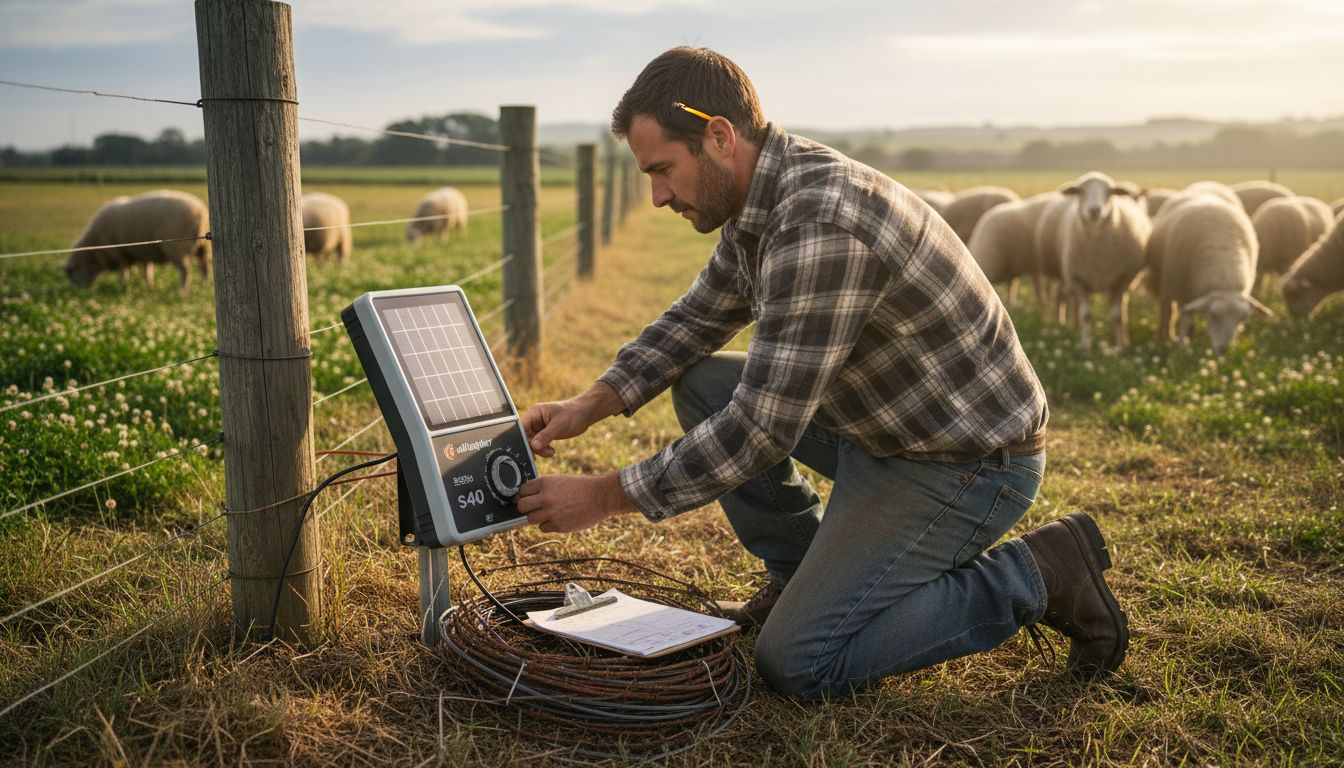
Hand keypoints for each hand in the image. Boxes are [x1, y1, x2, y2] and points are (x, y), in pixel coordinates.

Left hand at [515, 473, 636, 532]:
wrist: (601, 497)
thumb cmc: (581, 487)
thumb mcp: (560, 480)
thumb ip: (543, 488)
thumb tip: (527, 497)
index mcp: (545, 483)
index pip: (522, 491)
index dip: (523, 495)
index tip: (526, 499)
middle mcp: (545, 498)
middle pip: (522, 506)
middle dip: (525, 507)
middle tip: (533, 508)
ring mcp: (551, 513)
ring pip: (530, 519)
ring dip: (536, 517)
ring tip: (548, 514)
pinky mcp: (558, 525)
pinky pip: (543, 528)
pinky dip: (548, 525)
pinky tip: (558, 519)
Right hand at [520, 399, 590, 457]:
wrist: (586, 414)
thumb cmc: (573, 414)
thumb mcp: (559, 425)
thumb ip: (545, 436)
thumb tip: (533, 446)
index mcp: (534, 413)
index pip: (522, 428)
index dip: (524, 439)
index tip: (531, 449)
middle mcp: (535, 420)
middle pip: (526, 437)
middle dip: (535, 447)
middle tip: (546, 452)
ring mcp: (540, 427)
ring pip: (533, 443)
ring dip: (540, 450)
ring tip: (551, 452)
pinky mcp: (545, 434)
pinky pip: (539, 445)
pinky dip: (544, 450)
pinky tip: (552, 451)